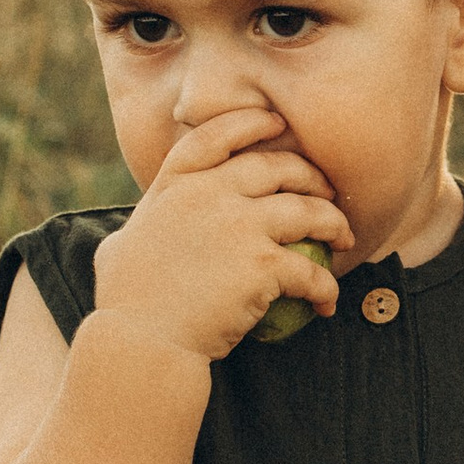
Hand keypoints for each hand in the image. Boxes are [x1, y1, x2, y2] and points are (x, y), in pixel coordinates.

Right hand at [92, 108, 353, 364]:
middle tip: (326, 194)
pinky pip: (311, 271)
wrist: (142, 341)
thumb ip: (140, 229)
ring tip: (344, 240)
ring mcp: (238, 226)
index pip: (217, 136)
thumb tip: (132, 232)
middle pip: (277, 168)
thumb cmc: (124, 304)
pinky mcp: (262, 265)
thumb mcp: (119, 247)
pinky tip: (327, 302)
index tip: (277, 123)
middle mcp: (208, 194)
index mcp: (174, 184)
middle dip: (311, 176)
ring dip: (334, 224)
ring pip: (307, 211)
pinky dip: (326, 287)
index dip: (252, 123)